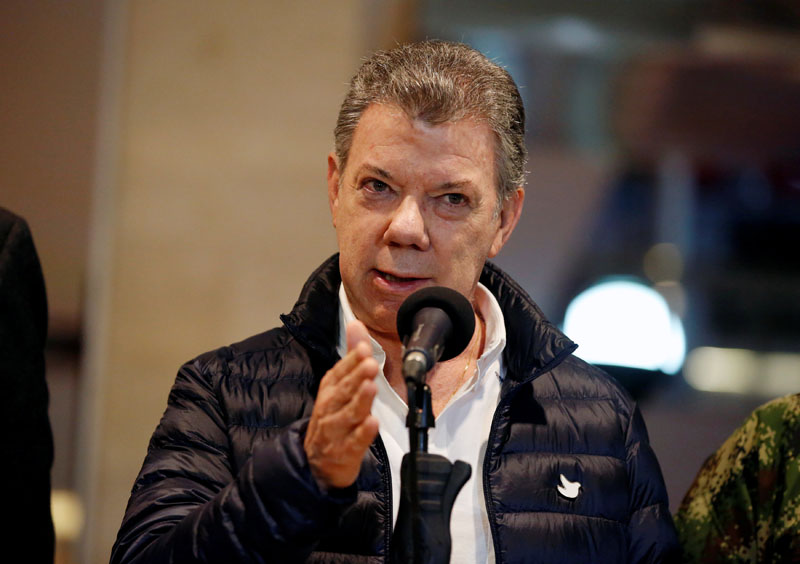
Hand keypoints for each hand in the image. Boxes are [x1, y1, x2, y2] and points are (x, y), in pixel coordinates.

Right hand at [304, 320, 379, 488]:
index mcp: (330, 389)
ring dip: (359, 401)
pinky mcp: (345, 452)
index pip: (340, 372)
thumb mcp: (340, 385)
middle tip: (369, 364)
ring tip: (370, 388)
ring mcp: (336, 431)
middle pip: (343, 391)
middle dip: (356, 377)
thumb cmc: (333, 419)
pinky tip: (372, 423)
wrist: (316, 464)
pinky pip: (354, 442)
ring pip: (348, 415)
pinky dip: (362, 433)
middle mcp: (330, 408)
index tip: (364, 349)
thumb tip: (356, 323)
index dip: (351, 361)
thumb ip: (351, 356)